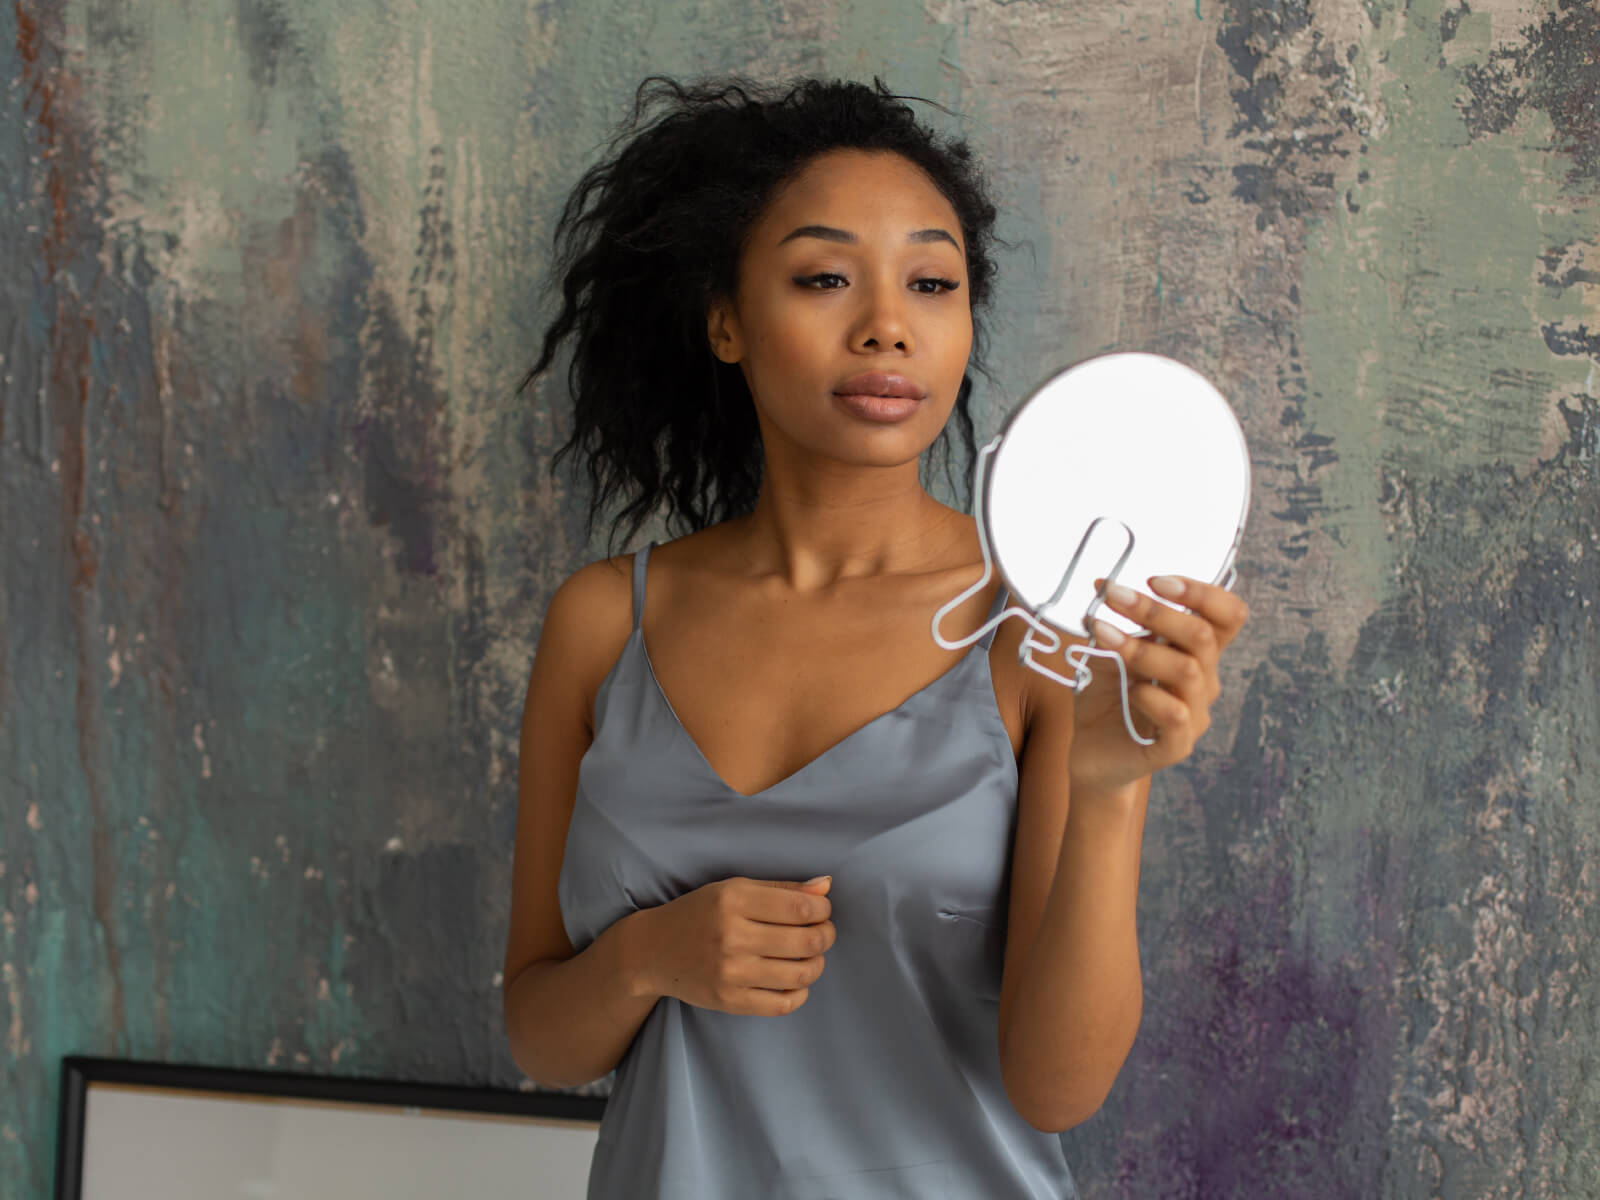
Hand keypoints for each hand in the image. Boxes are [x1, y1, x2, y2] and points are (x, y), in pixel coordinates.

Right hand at [642, 876, 834, 1015]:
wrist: (653, 950)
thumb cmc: (699, 913)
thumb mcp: (734, 889)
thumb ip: (781, 888)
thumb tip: (826, 886)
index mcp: (734, 900)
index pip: (801, 906)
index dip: (823, 909)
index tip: (822, 910)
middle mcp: (732, 936)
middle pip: (807, 940)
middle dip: (826, 935)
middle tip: (822, 932)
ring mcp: (730, 972)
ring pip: (801, 974)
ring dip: (817, 964)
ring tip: (811, 956)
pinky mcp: (729, 1001)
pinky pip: (783, 1004)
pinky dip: (800, 993)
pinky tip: (795, 981)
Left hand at [1067, 574, 1249, 793]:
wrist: (1092, 753)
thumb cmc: (1106, 696)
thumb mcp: (1107, 652)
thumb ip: (1113, 624)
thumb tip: (1103, 587)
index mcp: (1195, 652)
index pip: (1227, 615)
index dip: (1202, 593)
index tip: (1155, 580)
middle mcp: (1203, 681)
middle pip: (1202, 636)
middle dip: (1155, 610)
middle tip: (1113, 595)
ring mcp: (1193, 714)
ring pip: (1186, 671)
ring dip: (1142, 647)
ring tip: (1102, 634)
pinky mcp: (1175, 746)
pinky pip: (1176, 716)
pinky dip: (1150, 696)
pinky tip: (1127, 689)